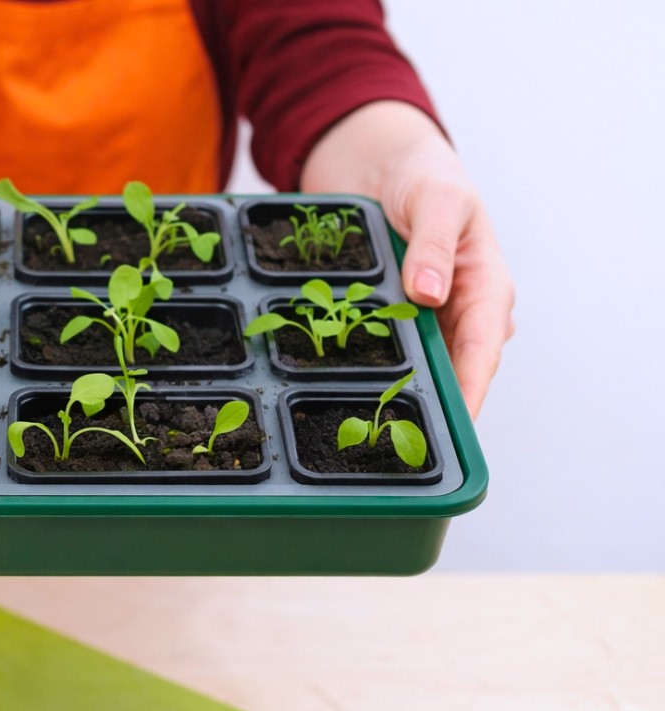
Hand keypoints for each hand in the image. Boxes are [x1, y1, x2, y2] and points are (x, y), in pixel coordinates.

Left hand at [303, 101, 514, 418]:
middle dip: (431, 402)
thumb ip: (432, 243)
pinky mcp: (386, 313)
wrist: (379, 158)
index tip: (456, 426)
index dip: (470, 390)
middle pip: (450, 368)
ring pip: (414, 363)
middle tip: (398, 440)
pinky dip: (364, 364)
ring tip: (365, 425)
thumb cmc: (424, 173)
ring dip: (394, 388)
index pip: (482, 350)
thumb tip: (430, 294)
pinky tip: (338, 385)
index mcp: (485, 286)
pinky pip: (379, 346)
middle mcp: (457, 309)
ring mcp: (421, 315)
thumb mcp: (436, 198)